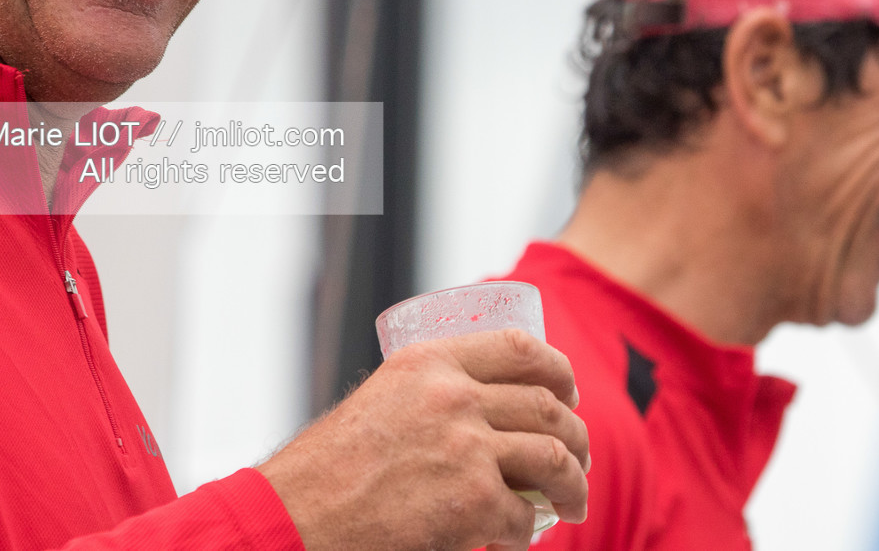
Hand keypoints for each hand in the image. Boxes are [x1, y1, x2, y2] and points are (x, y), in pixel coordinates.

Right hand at [258, 328, 589, 550]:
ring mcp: (467, 450)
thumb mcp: (384, 397)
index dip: (557, 369)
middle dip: (577, 436)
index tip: (567, 392)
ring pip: (554, 459)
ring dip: (574, 486)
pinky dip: (528, 532)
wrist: (299, 515)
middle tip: (579, 458)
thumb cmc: (332, 467)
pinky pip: (524, 517)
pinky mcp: (472, 504)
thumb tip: (484, 409)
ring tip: (574, 502)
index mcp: (431, 362)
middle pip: (547, 406)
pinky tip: (516, 537)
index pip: (520, 347)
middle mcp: (455, 397)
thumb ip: (431, 394)